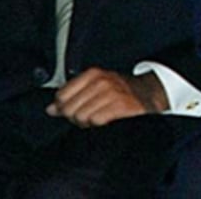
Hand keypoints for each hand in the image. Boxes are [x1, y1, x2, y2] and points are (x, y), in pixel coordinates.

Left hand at [46, 67, 167, 126]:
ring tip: (100, 119)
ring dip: (89, 123)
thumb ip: (71, 98)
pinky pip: (96, 121)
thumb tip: (50, 109)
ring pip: (82, 116)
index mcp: (93, 74)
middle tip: (90, 116)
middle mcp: (102, 81)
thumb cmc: (120, 93)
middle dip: (77, 117)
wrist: (150, 95)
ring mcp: (112, 93)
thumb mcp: (95, 88)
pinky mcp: (122, 106)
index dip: (65, 107)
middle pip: (70, 109)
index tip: (77, 109)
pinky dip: (99, 125)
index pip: (62, 96)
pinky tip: (107, 122)